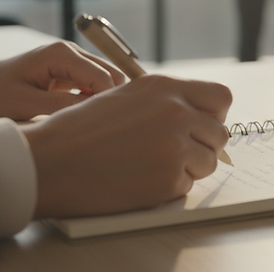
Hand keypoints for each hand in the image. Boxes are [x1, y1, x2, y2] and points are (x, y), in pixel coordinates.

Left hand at [0, 42, 125, 119]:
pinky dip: (94, 99)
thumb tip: (92, 112)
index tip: (101, 125)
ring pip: (107, 79)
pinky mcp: (74, 69)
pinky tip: (82, 115)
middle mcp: (72, 51)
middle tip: (97, 125)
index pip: (101, 76)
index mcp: (61, 54)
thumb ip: (60, 107)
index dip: (106, 101)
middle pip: (111, 74)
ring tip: (89, 122)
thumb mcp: (26, 104)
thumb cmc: (0, 93)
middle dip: (109, 99)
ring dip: (102, 99)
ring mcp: (74, 59)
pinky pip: (95, 84)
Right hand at [21, 75, 231, 217]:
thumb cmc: (81, 130)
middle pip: (219, 133)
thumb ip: (164, 101)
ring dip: (188, 168)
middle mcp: (175, 111)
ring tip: (152, 166)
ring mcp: (175, 146)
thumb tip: (198, 115)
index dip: (213, 114)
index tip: (200, 125)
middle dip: (203, 146)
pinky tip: (139, 180)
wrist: (53, 162)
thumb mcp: (126, 96)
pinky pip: (186, 185)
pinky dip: (168, 187)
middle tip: (177, 153)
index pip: (220, 96)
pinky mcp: (169, 179)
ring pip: (208, 162)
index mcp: (165, 86)